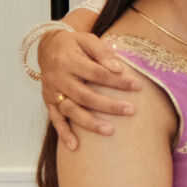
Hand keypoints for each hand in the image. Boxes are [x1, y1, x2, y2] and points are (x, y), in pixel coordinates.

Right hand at [42, 29, 144, 149]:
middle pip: (85, 95)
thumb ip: (102, 52)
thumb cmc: (74, 44)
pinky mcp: (49, 102)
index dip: (118, 80)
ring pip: (71, 110)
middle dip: (109, 105)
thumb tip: (118, 68)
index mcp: (68, 60)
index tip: (138, 86)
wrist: (48, 47)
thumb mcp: (88, 39)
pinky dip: (64, 133)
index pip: (97, 73)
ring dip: (89, 122)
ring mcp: (52, 92)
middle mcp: (58, 78)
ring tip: (109, 131)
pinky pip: (55, 120)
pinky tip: (75, 147)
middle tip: (131, 110)